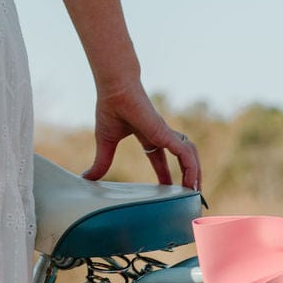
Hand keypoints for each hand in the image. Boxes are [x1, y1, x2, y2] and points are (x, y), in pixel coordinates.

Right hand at [83, 81, 201, 191]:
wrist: (114, 88)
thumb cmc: (110, 107)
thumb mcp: (105, 141)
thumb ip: (101, 161)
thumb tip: (86, 178)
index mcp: (147, 134)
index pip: (160, 157)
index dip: (165, 173)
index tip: (168, 189)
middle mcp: (160, 135)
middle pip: (181, 157)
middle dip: (187, 174)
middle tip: (190, 194)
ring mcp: (165, 134)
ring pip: (189, 156)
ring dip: (195, 173)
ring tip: (195, 193)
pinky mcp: (166, 134)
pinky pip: (186, 155)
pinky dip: (191, 169)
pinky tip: (192, 184)